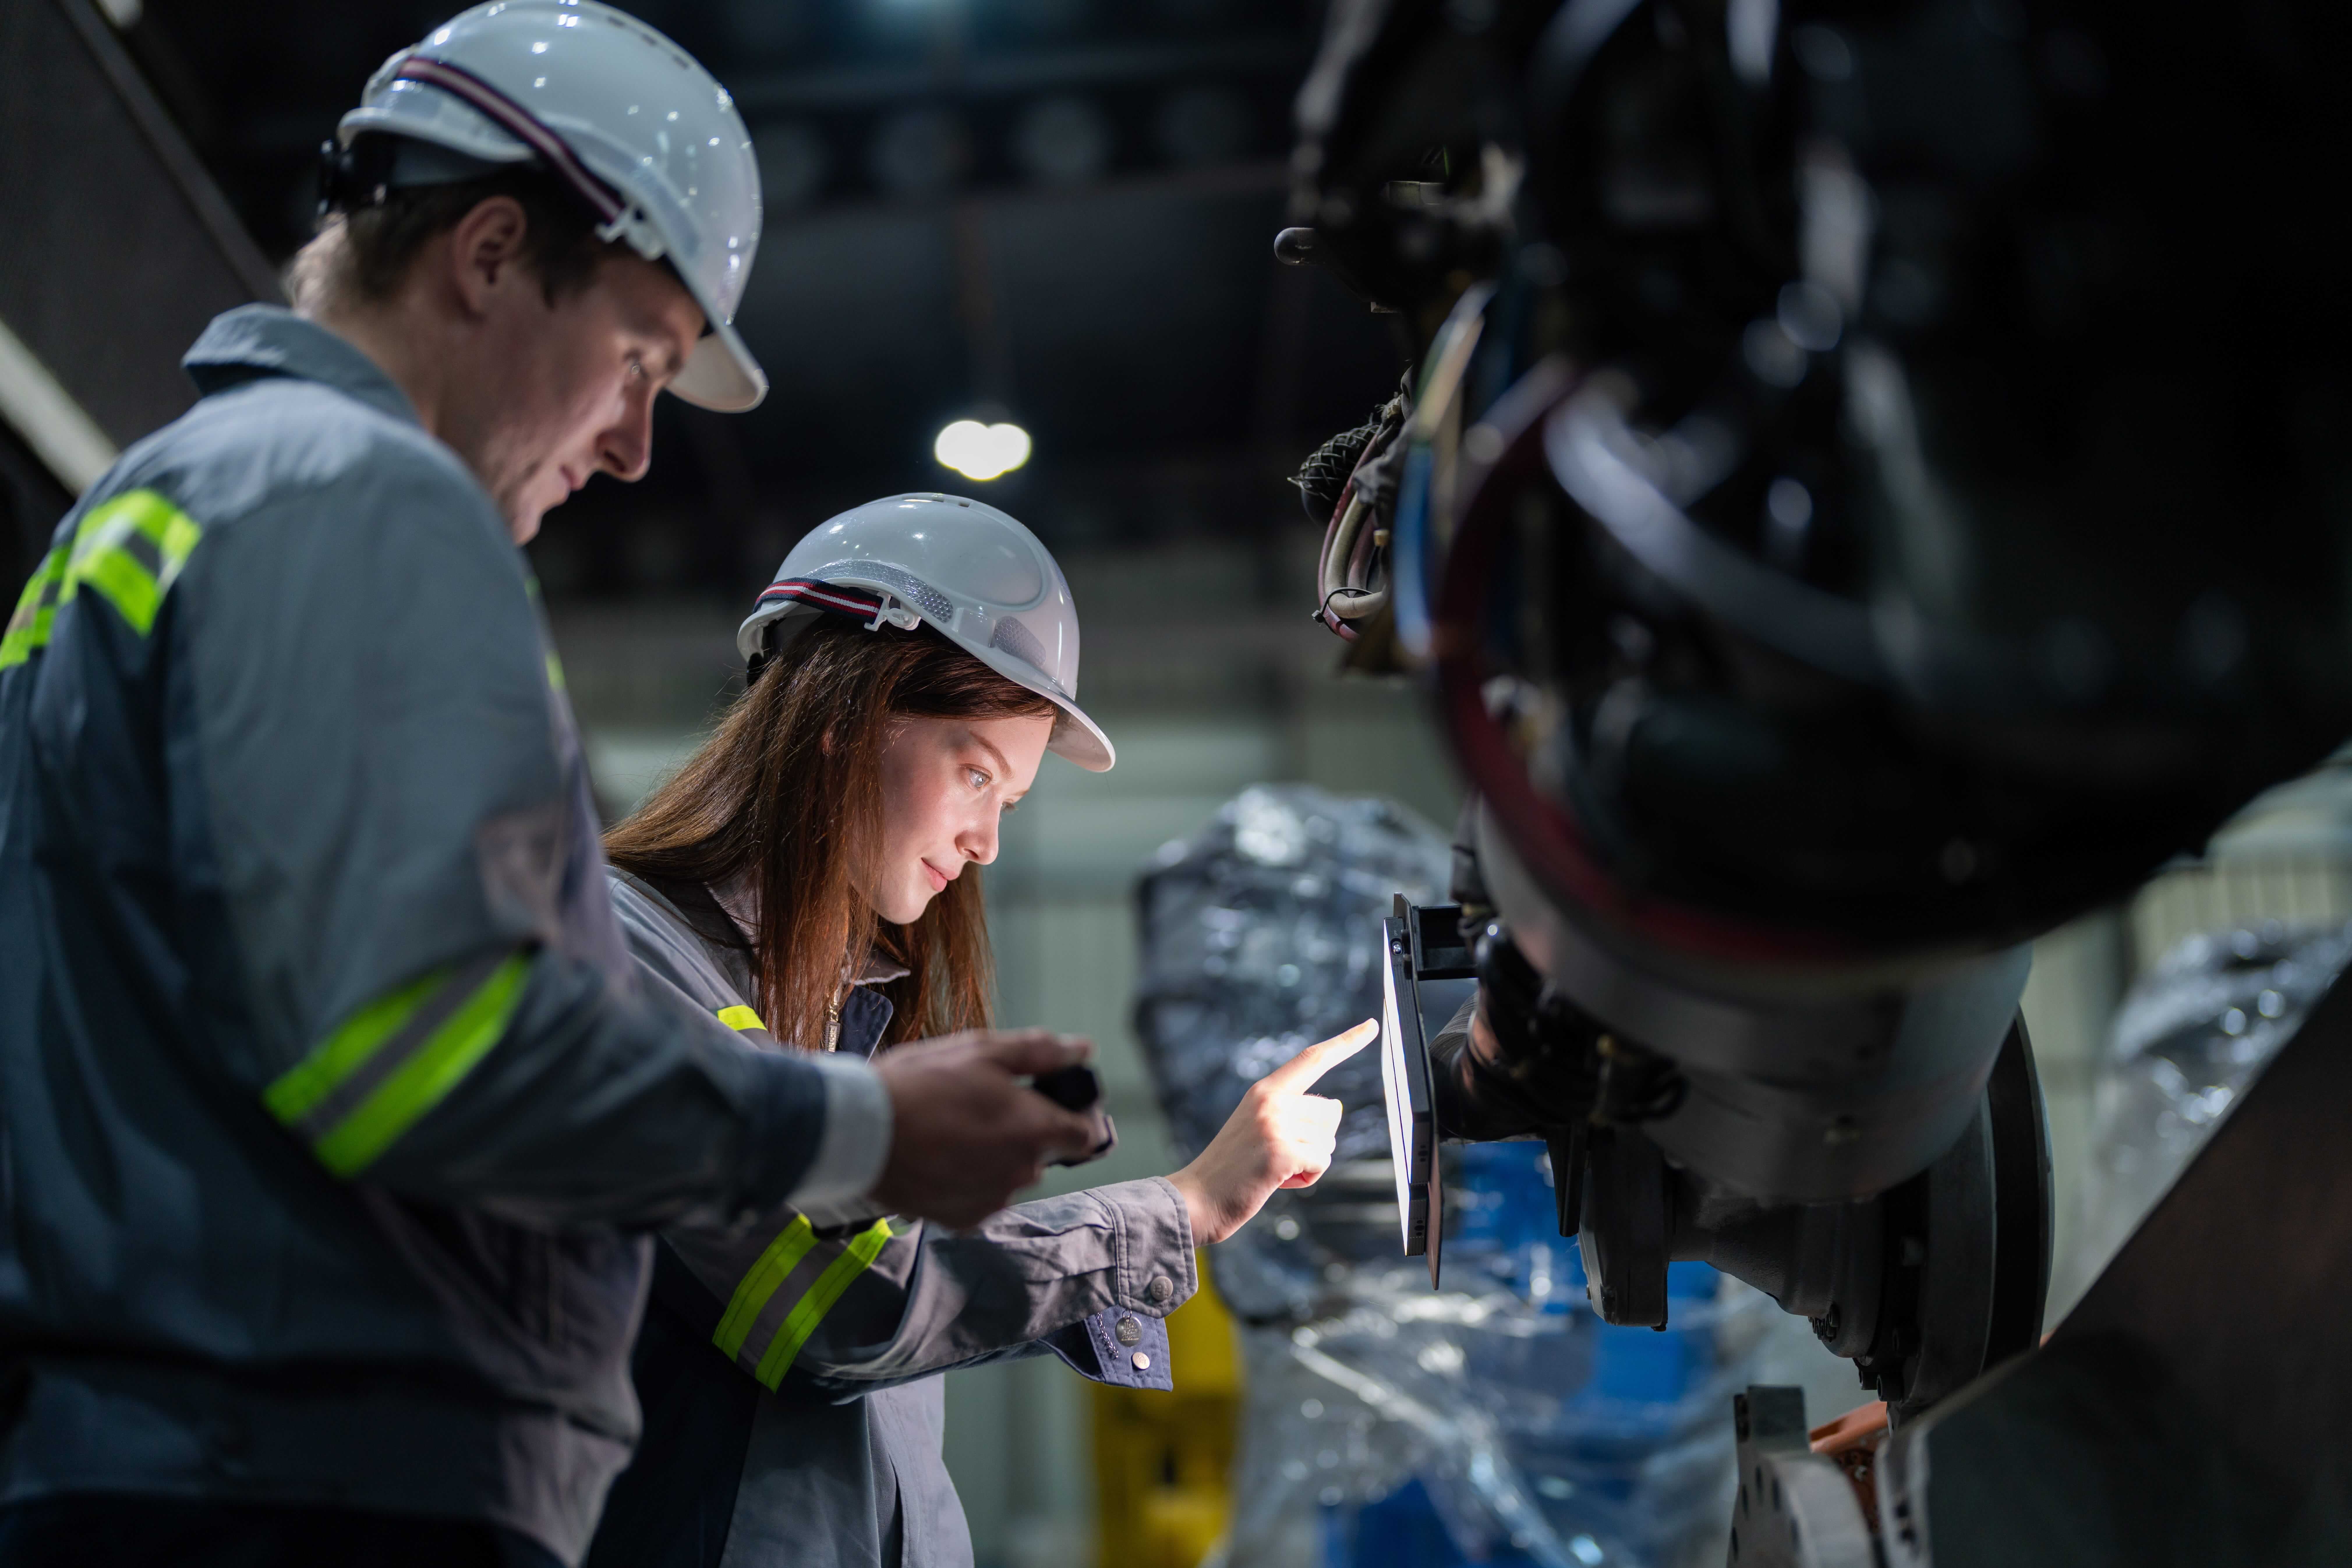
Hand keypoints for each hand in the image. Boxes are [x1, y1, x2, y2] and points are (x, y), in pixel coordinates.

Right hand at [868, 1030, 1102, 1227]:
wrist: (859, 1134)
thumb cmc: (921, 1085)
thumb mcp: (982, 1050)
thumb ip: (1040, 1051)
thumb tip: (1083, 1049)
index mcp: (1036, 1130)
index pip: (1086, 1133)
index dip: (1075, 1114)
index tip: (1050, 1099)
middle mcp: (1023, 1173)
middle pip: (1042, 1151)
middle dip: (1023, 1129)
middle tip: (979, 1103)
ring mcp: (993, 1201)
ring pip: (1009, 1174)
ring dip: (994, 1154)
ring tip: (951, 1129)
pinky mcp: (963, 1220)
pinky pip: (981, 1196)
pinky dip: (968, 1179)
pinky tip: (939, 1156)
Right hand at [1167, 1020, 1375, 1245]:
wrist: (1195, 1199)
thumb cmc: (1232, 1169)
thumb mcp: (1261, 1130)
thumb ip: (1295, 1115)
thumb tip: (1336, 1109)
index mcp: (1264, 1091)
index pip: (1313, 1058)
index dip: (1346, 1042)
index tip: (1372, 1025)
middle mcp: (1271, 1101)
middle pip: (1328, 1113)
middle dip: (1315, 1140)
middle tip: (1277, 1157)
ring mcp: (1275, 1125)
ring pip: (1327, 1141)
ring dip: (1309, 1162)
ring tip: (1273, 1170)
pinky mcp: (1280, 1152)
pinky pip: (1321, 1162)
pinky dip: (1307, 1177)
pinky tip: (1278, 1181)